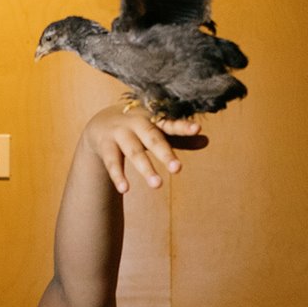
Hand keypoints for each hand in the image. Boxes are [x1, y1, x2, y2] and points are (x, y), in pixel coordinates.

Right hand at [82, 102, 206, 193]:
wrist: (101, 123)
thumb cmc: (138, 129)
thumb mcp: (158, 131)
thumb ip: (180, 138)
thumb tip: (206, 141)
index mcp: (152, 118)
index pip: (169, 123)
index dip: (182, 126)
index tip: (197, 129)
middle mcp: (136, 123)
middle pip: (152, 138)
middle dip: (165, 153)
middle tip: (178, 169)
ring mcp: (119, 133)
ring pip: (134, 152)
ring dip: (145, 168)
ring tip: (157, 185)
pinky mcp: (105, 146)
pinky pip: (112, 162)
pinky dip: (118, 176)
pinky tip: (125, 189)